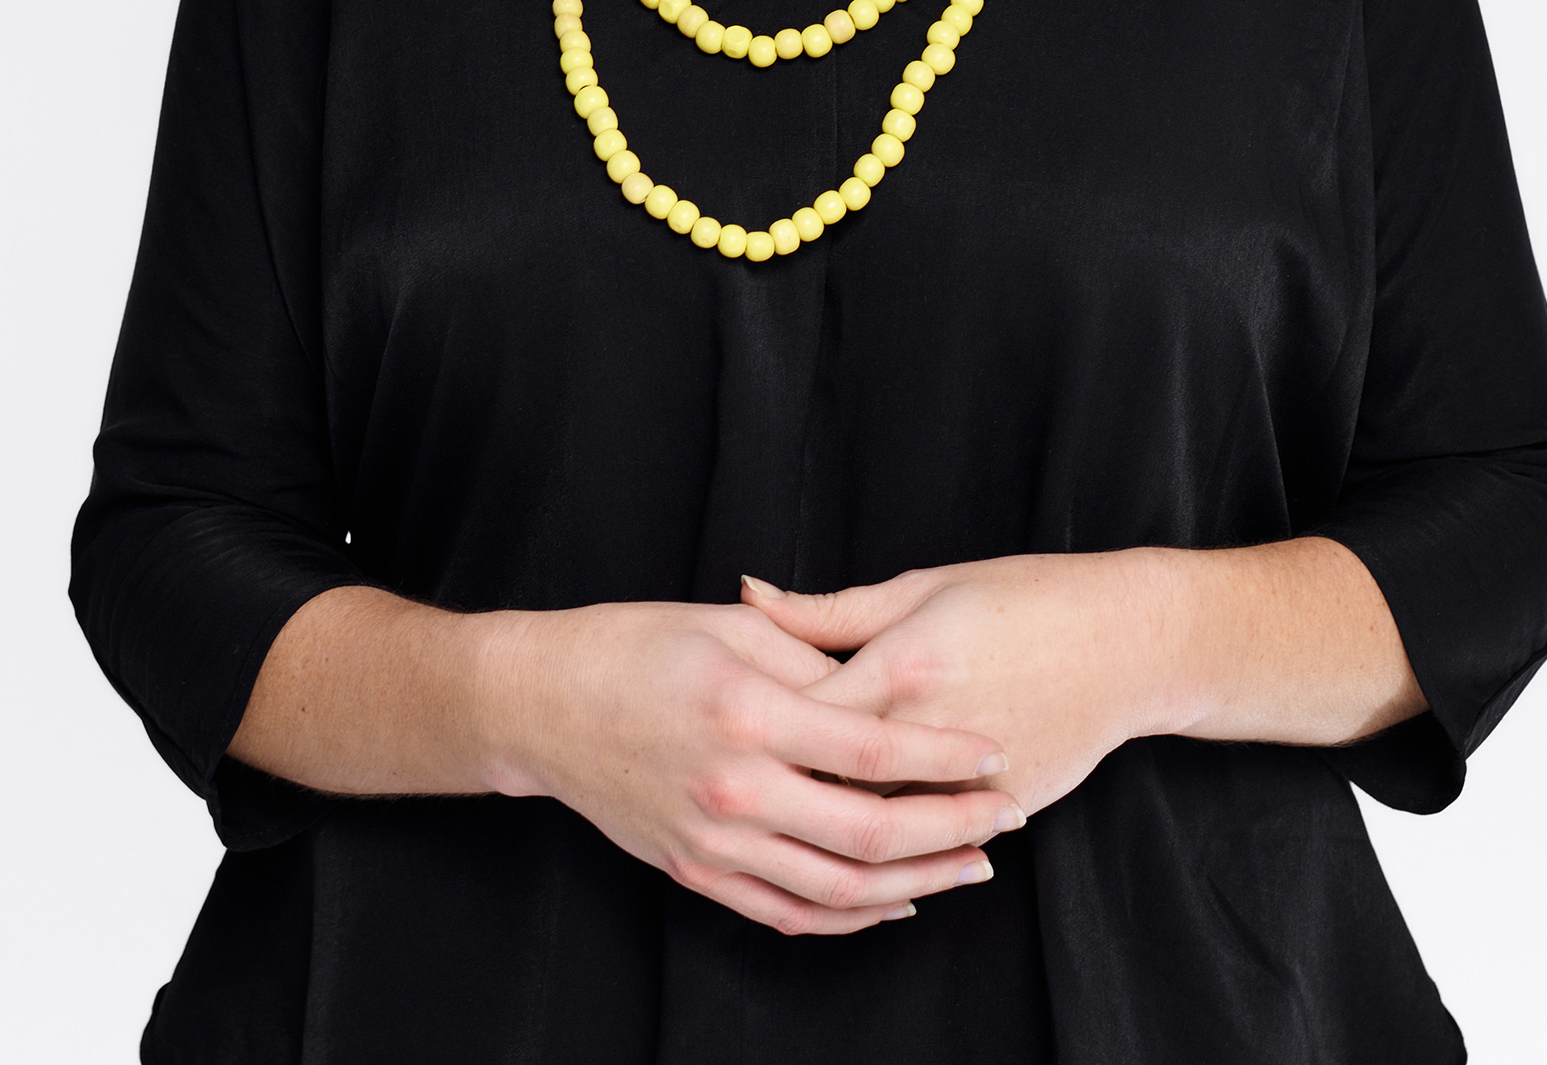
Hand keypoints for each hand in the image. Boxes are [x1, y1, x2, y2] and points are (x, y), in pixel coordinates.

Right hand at [477, 599, 1026, 936]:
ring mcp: (713, 842)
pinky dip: (848, 918)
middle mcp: (735, 790)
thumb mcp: (728, 628)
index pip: (874, 752)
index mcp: (749, 714)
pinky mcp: (695, 872)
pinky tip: (894, 903)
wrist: (540, 703)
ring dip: (915, 884)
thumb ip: (812, 657)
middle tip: (1007, 816)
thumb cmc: (633, 644)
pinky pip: (787, 914)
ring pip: (837, 891)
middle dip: (951, 829)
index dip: (945, 757)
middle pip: (869, 833)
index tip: (995, 753)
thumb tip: (884, 684)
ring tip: (971, 866)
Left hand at [743, 553, 1174, 818]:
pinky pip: (928, 842)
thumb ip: (830, 609)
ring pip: (874, 824)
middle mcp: (927, 732)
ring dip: (831, 824)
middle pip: (825, 780)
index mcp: (900, 666)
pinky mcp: (1000, 811)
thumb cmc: (1024, 597)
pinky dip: (894, 842)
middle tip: (738, 780)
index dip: (753, 724)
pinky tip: (862, 838)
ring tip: (786, 814)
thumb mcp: (924, 586)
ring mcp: (966, 781)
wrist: (1128, 641)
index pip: (798, 716)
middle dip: (781, 784)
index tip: (719, 723)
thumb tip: (747, 593)